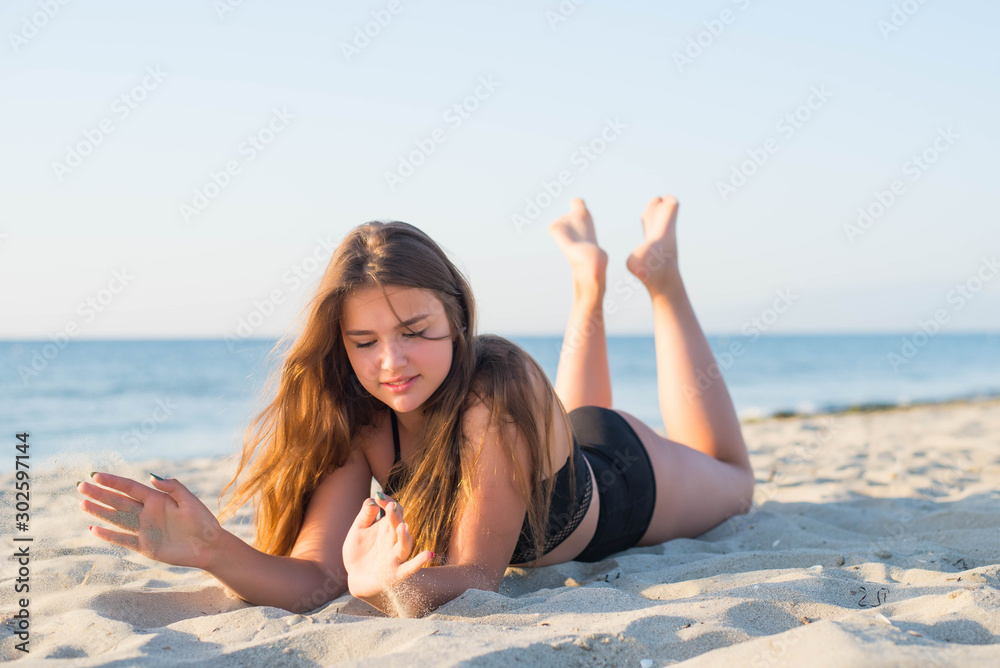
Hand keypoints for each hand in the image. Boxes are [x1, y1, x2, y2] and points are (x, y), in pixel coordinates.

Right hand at [78, 472, 223, 569]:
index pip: (130, 488)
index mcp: (157, 499)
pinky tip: (94, 529)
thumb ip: (173, 487)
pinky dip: (108, 535)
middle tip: (80, 486)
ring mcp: (144, 529)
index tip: (95, 476)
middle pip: (118, 501)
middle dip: (100, 494)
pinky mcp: (145, 546)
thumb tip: (151, 478)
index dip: (113, 482)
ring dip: (100, 512)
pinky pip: (123, 539)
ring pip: (117, 519)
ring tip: (82, 504)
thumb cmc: (203, 521)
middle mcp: (147, 512)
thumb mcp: (190, 501)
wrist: (209, 546)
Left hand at [342, 494, 433, 599]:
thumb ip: (365, 515)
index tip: (378, 496)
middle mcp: (394, 541)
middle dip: (395, 517)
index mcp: (387, 528)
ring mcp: (396, 557)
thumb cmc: (359, 552)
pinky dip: (419, 562)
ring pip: (405, 545)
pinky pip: (409, 568)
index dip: (388, 503)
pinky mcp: (395, 574)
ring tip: (402, 527)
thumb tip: (373, 500)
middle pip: (399, 526)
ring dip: (404, 537)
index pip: (394, 511)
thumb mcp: (358, 530)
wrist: (356, 577)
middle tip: (390, 507)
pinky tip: (429, 554)